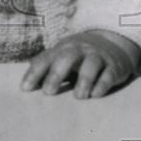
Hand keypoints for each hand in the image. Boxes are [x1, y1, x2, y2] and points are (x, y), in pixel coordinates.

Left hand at [21, 30, 140, 98]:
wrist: (114, 44)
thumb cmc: (80, 56)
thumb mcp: (62, 56)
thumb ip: (46, 68)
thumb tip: (25, 86)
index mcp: (63, 49)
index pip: (46, 59)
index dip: (35, 73)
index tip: (25, 89)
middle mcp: (80, 50)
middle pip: (67, 57)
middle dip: (56, 74)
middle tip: (48, 92)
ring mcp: (98, 57)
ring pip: (91, 64)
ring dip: (84, 80)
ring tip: (78, 97)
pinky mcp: (114, 67)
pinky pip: (109, 74)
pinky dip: (103, 84)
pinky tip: (96, 94)